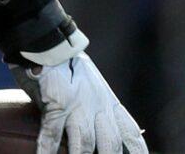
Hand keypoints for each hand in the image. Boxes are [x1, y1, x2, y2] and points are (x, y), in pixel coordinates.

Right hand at [14, 51, 146, 153]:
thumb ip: (97, 105)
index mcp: (109, 102)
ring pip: (84, 143)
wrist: (49, 41)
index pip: (131, 133)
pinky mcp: (57, 102)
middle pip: (110, 144)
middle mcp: (98, 106)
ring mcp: (78, 105)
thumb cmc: (66, 63)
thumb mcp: (92, 84)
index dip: (137, 152)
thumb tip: (100, 128)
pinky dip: (47, 148)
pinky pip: (51, 132)